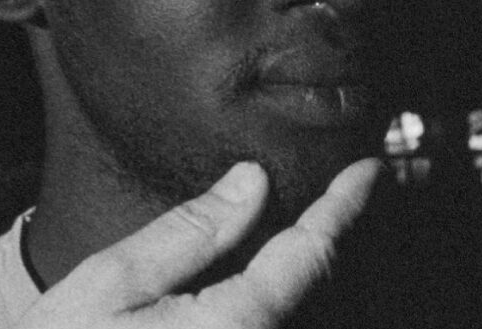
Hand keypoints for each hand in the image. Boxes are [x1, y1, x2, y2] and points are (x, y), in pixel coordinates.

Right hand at [25, 159, 382, 328]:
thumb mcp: (110, 284)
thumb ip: (190, 233)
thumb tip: (254, 181)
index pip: (311, 256)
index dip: (345, 207)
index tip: (371, 169)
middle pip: (323, 295)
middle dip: (334, 242)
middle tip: (349, 193)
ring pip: (301, 317)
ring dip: (310, 277)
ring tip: (312, 232)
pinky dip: (285, 304)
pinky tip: (272, 277)